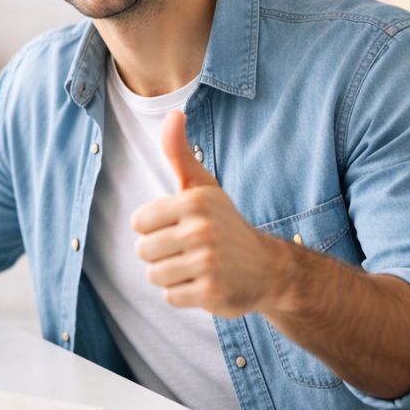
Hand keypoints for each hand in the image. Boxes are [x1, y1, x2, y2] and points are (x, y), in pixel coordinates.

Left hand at [130, 110, 284, 317]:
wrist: (270, 269)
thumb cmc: (225, 223)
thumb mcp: (203, 187)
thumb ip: (179, 153)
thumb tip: (174, 113)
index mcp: (194, 201)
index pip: (139, 223)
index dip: (154, 229)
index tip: (180, 228)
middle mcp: (201, 230)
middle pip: (143, 251)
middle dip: (162, 254)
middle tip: (191, 250)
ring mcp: (207, 263)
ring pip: (154, 275)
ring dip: (171, 275)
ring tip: (197, 267)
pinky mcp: (211, 292)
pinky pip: (170, 296)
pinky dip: (184, 294)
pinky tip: (205, 284)